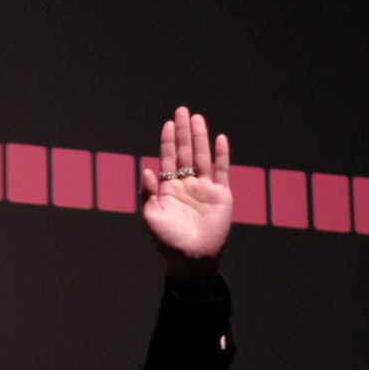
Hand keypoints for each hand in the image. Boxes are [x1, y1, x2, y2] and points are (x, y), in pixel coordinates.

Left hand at [141, 106, 231, 286]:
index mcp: (168, 190)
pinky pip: (222, 171)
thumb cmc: (168, 242)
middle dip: (183, 132)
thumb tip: (146, 169)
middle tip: (182, 110)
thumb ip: (147, 193)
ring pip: (203, 157)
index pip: (168, 159)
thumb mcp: (150, 217)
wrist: (192, 258)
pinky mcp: (221, 195)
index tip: (168, 123)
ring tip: (197, 118)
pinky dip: (221, 155)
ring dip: (201, 137)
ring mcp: (204, 189)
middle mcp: (186, 186)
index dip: (168, 141)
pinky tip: (220, 139)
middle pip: (186, 152)